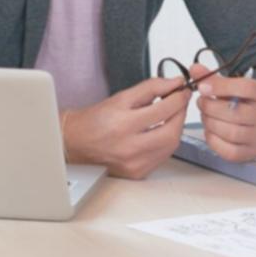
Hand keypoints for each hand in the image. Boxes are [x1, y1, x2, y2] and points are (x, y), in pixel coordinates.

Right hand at [61, 76, 191, 178]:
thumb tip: (175, 83)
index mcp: (121, 124)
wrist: (74, 143)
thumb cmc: (95, 120)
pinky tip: (161, 132)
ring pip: (171, 145)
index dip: (178, 97)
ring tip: (171, 116)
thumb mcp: (121, 97)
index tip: (182, 90)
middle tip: (180, 103)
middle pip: (171, 131)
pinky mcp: (137, 173)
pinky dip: (167, 142)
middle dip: (181, 114)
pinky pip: (163, 156)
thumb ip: (151, 88)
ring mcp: (133, 163)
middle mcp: (128, 147)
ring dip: (176, 128)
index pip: (162, 110)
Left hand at [190, 63, 255, 161]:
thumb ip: (218, 79)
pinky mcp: (253, 153)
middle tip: (202, 102)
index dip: (220, 87)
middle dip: (210, 107)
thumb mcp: (244, 85)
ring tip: (206, 115)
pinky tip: (211, 130)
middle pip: (234, 113)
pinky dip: (214, 140)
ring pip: (230, 132)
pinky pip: (229, 151)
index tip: (203, 86)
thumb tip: (194, 69)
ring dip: (210, 123)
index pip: (245, 88)